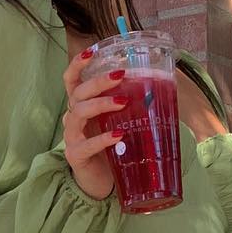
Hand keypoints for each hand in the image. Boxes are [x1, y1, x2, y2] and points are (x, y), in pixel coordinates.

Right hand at [60, 50, 126, 199]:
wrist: (101, 181)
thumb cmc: (111, 148)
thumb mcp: (118, 121)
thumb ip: (128, 105)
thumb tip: (160, 85)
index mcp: (81, 105)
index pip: (72, 79)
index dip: (78, 64)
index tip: (93, 51)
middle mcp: (72, 118)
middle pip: (78, 92)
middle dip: (98, 81)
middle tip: (120, 75)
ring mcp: (72, 137)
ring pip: (78, 113)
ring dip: (101, 104)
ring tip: (123, 102)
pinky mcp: (76, 156)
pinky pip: (86, 145)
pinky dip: (102, 138)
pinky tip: (118, 135)